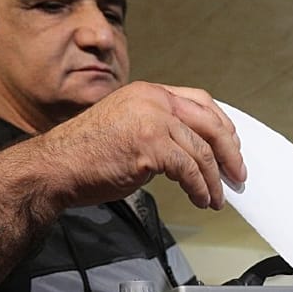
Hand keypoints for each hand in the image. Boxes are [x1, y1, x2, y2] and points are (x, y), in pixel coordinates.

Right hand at [42, 82, 246, 209]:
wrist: (55, 167)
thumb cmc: (85, 154)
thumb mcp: (127, 126)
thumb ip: (158, 128)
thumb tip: (191, 151)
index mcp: (148, 92)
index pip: (200, 101)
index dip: (222, 125)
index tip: (232, 146)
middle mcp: (152, 101)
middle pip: (210, 124)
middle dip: (230, 153)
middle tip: (237, 174)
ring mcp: (151, 121)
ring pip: (202, 151)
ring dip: (214, 179)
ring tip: (217, 197)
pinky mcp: (150, 146)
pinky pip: (189, 170)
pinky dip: (200, 188)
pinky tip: (201, 198)